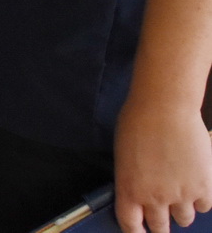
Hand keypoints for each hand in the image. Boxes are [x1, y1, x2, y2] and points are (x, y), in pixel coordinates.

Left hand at [114, 97, 211, 232]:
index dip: (136, 231)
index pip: (131, 225)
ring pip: (184, 219)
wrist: (165, 107)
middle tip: (163, 215)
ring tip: (180, 194)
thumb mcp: (123, 156)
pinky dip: (201, 199)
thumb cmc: (137, 123)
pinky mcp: (203, 187)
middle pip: (160, 227)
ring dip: (182, 210)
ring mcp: (181, 195)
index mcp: (129, 189)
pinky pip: (205, 206)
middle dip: (161, 223)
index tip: (140, 231)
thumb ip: (131, 179)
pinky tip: (196, 185)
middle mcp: (155, 198)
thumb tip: (138, 193)